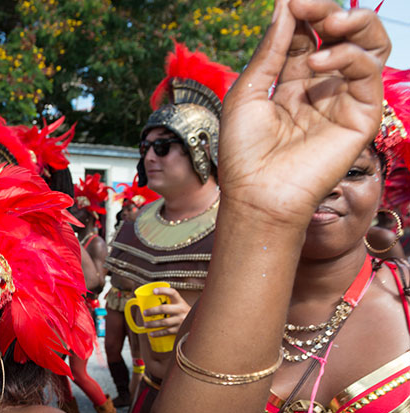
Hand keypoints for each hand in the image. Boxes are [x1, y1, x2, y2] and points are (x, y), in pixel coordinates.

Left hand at [142, 287, 190, 337]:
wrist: (197, 324)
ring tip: (146, 324)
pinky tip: (151, 334)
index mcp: (180, 302)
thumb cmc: (183, 314)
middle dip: (152, 311)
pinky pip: (166, 331)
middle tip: (144, 313)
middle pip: (164, 309)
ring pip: (164, 322)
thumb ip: (169, 303)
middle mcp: (181, 310)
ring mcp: (181, 320)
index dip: (163, 290)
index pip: (173, 293)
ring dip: (153, 324)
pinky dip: (158, 333)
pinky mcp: (179, 329)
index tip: (154, 291)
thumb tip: (149, 302)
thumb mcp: (179, 306)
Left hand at [218, 0, 388, 227]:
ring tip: (328, 20)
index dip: (301, 14)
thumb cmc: (244, 152)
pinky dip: (347, 57)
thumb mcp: (248, 91)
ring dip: (353, 23)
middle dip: (329, 12)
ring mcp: (343, 102)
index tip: (291, 0)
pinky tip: (317, 62)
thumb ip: (271, 50)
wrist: (256, 194)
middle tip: (309, 5)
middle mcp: (322, 89)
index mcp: (293, 84)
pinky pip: (368, 73)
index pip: (306, 35)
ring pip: (368, 47)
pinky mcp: (361, 117)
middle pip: (341, 35)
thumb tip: (286, 5)